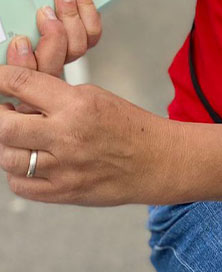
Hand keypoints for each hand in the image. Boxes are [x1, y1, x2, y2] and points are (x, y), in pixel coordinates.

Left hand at [0, 66, 177, 204]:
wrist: (156, 161)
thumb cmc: (127, 126)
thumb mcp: (94, 95)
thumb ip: (54, 95)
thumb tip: (17, 95)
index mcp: (77, 104)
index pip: (22, 83)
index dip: (0, 79)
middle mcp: (67, 136)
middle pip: (4, 126)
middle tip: (6, 112)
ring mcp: (63, 168)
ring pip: (7, 158)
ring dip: (7, 145)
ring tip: (21, 138)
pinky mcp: (63, 192)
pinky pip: (20, 185)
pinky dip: (18, 172)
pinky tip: (31, 161)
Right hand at [6, 0, 101, 77]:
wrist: (12, 11)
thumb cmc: (5, 24)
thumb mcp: (1, 28)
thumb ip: (0, 38)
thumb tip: (5, 38)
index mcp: (16, 72)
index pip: (21, 77)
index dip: (22, 62)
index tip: (20, 41)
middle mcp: (40, 69)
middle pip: (52, 64)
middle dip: (52, 36)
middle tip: (45, 11)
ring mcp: (62, 55)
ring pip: (76, 48)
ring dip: (71, 17)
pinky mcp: (79, 39)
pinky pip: (91, 33)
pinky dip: (86, 10)